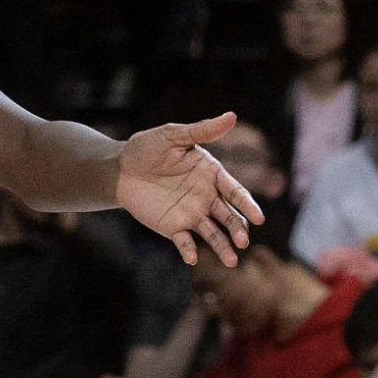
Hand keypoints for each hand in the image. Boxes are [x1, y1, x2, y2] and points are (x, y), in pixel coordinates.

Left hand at [116, 112, 263, 265]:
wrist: (120, 169)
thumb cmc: (148, 148)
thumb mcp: (173, 135)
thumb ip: (202, 130)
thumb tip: (232, 116)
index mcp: (212, 174)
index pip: (235, 191)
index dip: (247, 205)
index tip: (258, 218)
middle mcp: (207, 197)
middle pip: (228, 216)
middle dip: (237, 229)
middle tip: (243, 242)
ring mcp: (191, 214)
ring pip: (213, 233)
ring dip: (223, 247)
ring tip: (231, 261)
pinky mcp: (173, 228)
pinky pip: (185, 242)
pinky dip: (189, 251)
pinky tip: (192, 258)